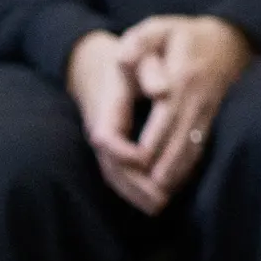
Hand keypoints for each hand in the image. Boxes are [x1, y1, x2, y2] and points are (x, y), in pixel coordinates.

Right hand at [66, 26, 158, 213]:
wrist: (98, 64)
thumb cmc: (129, 58)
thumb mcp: (140, 53)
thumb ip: (149, 68)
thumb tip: (163, 89)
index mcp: (106, 106)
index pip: (107, 136)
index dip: (124, 150)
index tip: (146, 159)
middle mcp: (101, 128)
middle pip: (110, 164)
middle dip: (134, 184)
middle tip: (161, 200)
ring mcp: (103, 142)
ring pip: (114, 174)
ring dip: (135, 193)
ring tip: (161, 207)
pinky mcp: (110, 150)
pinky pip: (119, 174)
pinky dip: (135, 190)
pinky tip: (157, 200)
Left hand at [116, 12, 254, 204]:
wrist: (232, 37)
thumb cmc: (185, 34)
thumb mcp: (159, 27)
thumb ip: (139, 41)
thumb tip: (123, 59)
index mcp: (183, 77)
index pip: (166, 116)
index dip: (153, 142)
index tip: (138, 164)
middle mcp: (200, 97)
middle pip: (182, 138)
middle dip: (166, 167)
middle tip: (150, 191)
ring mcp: (212, 109)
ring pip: (196, 145)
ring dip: (180, 171)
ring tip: (163, 193)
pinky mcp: (218, 117)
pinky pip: (205, 145)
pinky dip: (192, 164)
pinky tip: (179, 180)